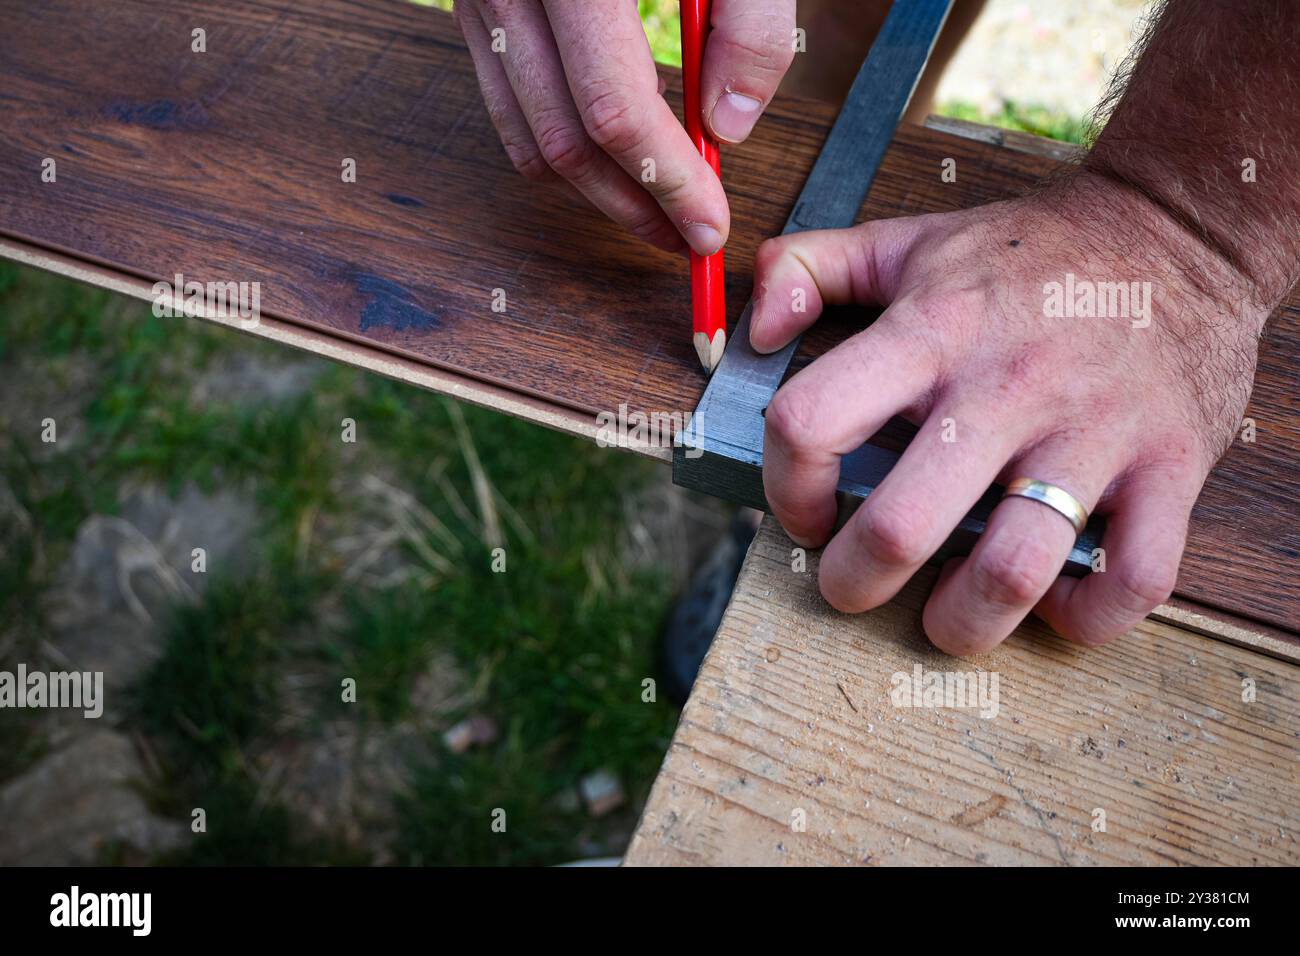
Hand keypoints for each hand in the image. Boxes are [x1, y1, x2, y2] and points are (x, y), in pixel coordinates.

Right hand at [455, 0, 795, 253]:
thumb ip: (748, 21)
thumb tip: (730, 128)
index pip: (612, 110)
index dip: (666, 182)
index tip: (710, 224)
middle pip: (563, 143)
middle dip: (632, 207)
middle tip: (688, 236)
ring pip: (527, 138)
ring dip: (595, 191)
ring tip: (658, 207)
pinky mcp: (477, 3)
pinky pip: (508, 103)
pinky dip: (563, 145)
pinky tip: (616, 153)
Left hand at [750, 171, 1266, 654]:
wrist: (1179, 230)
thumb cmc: (1029, 254)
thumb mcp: (907, 240)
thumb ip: (809, 270)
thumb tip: (753, 333)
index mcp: (931, 331)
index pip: (812, 421)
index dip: (787, 485)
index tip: (805, 509)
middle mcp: (1008, 387)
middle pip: (902, 526)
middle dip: (854, 581)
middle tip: (850, 584)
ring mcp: (1094, 433)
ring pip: (1013, 570)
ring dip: (960, 621)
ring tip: (942, 614)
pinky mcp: (1170, 467)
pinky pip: (1134, 579)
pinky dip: (1086, 615)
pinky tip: (1052, 598)